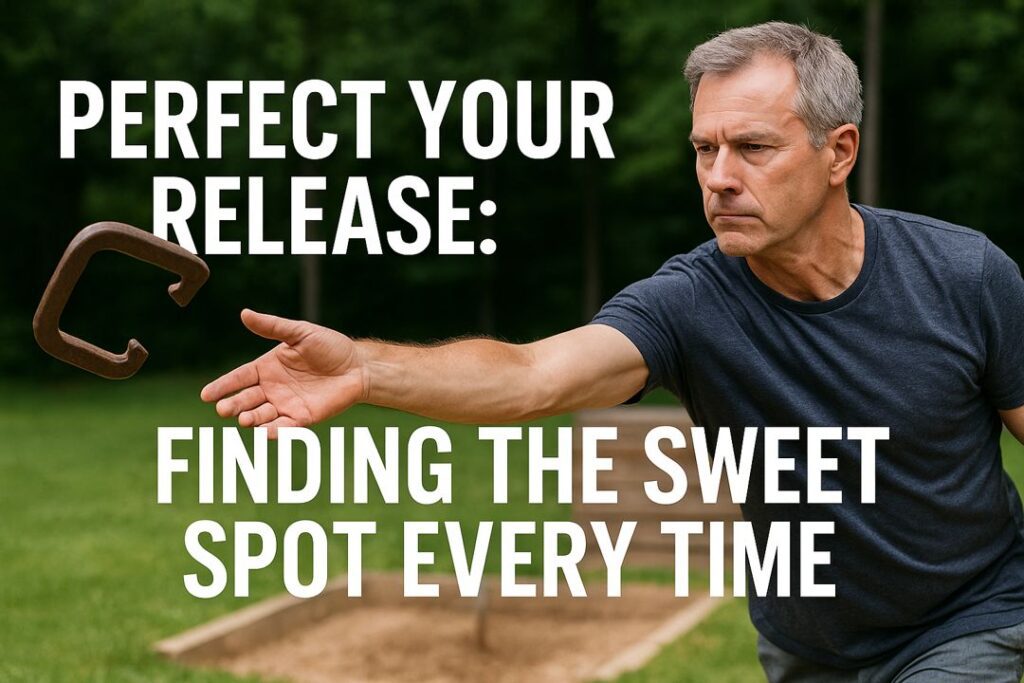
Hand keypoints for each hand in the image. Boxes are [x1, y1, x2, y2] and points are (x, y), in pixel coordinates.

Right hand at [200, 309, 365, 435]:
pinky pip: (284, 428)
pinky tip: (267, 432)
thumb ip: (273, 326)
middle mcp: (272, 388)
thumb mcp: (301, 332)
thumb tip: (245, 313)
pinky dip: (274, 432)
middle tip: (223, 409)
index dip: (223, 386)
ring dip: (251, 419)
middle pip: (246, 399)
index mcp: (267, 367)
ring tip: (244, 420)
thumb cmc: (330, 346)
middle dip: (233, 405)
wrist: (358, 366)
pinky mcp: (302, 419)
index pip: (239, 378)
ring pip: (261, 416)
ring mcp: (286, 405)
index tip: (206, 395)